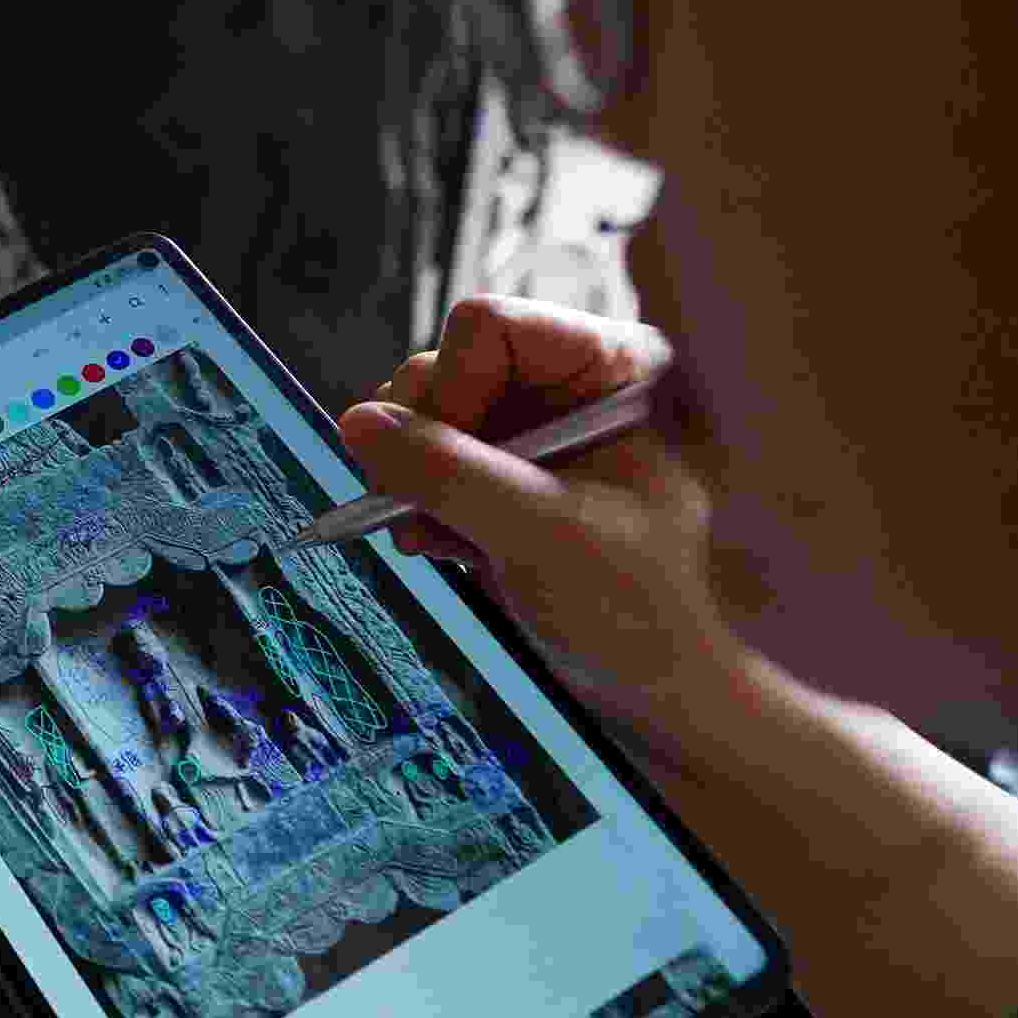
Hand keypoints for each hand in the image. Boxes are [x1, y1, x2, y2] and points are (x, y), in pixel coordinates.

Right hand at [334, 296, 773, 769]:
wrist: (661, 686)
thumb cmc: (639, 607)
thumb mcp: (541, 534)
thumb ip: (449, 474)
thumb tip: (356, 425)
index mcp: (611, 367)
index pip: (487, 330)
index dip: (449, 393)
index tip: (448, 467)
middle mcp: (571, 382)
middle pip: (446, 367)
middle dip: (423, 443)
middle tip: (423, 508)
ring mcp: (537, 429)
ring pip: (428, 417)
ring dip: (417, 482)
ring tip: (440, 539)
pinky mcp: (510, 474)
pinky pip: (431, 461)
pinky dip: (425, 505)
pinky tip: (446, 548)